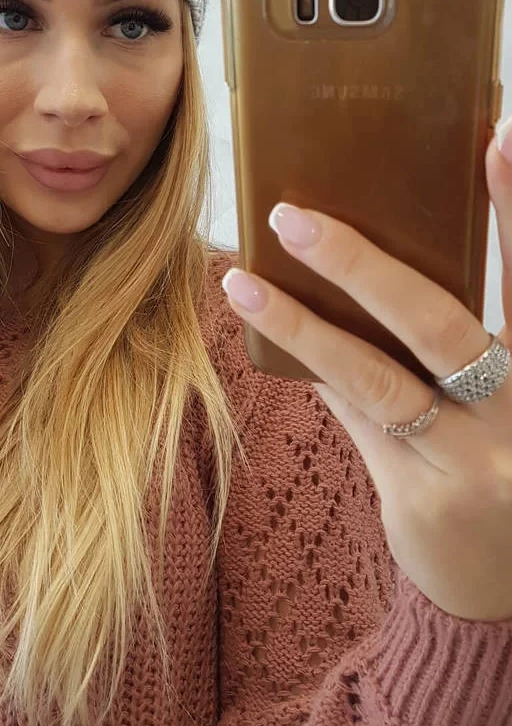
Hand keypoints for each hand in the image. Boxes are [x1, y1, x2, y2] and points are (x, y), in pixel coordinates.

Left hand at [222, 127, 511, 622]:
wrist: (503, 590)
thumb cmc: (496, 466)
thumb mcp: (493, 397)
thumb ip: (443, 342)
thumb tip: (355, 264)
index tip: (494, 135)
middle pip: (437, 322)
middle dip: (362, 266)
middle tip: (294, 217)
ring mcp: (468, 458)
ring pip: (372, 376)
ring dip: (300, 323)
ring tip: (241, 279)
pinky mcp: (419, 494)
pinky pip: (351, 416)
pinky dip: (310, 369)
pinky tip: (264, 329)